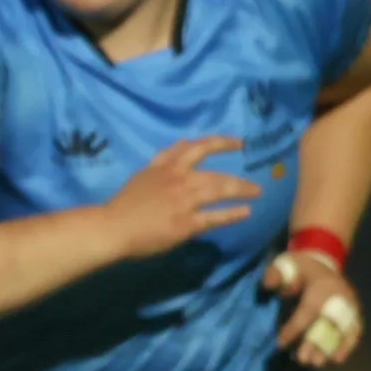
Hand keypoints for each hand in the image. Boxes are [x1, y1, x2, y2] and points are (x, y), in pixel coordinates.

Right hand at [102, 137, 260, 259]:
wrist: (114, 227)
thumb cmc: (125, 204)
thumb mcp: (145, 174)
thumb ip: (165, 160)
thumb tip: (183, 144)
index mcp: (167, 167)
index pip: (197, 148)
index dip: (221, 143)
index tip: (239, 143)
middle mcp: (178, 179)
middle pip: (216, 173)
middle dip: (239, 178)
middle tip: (256, 182)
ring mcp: (184, 201)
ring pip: (220, 190)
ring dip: (242, 191)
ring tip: (257, 193)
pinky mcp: (186, 223)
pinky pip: (214, 217)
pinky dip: (232, 214)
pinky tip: (246, 213)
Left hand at [262, 250, 362, 367]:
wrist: (324, 264)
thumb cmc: (300, 268)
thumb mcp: (285, 264)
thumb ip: (275, 274)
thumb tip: (267, 286)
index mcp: (322, 285)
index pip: (308, 310)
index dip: (295, 328)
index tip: (281, 343)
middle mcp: (341, 296)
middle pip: (329, 323)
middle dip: (315, 343)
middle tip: (303, 360)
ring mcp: (351, 304)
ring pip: (343, 330)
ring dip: (331, 348)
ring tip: (316, 363)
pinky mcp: (356, 312)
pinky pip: (355, 330)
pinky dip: (348, 345)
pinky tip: (337, 359)